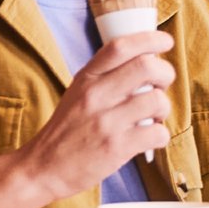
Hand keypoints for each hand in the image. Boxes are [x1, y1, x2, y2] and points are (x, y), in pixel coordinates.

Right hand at [16, 31, 174, 201]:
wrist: (42, 168)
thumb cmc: (66, 130)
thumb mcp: (78, 93)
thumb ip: (106, 77)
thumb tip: (146, 65)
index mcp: (87, 78)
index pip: (120, 46)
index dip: (149, 39)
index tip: (165, 42)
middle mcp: (96, 95)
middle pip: (147, 67)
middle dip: (166, 74)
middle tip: (162, 86)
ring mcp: (106, 122)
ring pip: (157, 100)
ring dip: (164, 108)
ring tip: (154, 117)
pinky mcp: (116, 148)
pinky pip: (157, 132)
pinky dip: (161, 135)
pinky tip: (150, 138)